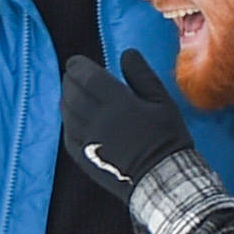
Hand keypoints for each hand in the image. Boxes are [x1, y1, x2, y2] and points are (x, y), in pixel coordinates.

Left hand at [60, 52, 192, 197]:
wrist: (162, 180)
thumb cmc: (167, 138)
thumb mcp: (162, 102)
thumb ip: (142, 75)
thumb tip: (126, 53)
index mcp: (117, 102)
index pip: (87, 77)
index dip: (77, 66)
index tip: (75, 61)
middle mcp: (97, 119)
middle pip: (73, 92)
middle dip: (70, 80)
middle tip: (72, 74)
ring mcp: (88, 140)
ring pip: (68, 112)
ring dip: (66, 98)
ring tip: (71, 92)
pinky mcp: (85, 158)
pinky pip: (68, 134)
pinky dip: (67, 121)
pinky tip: (72, 118)